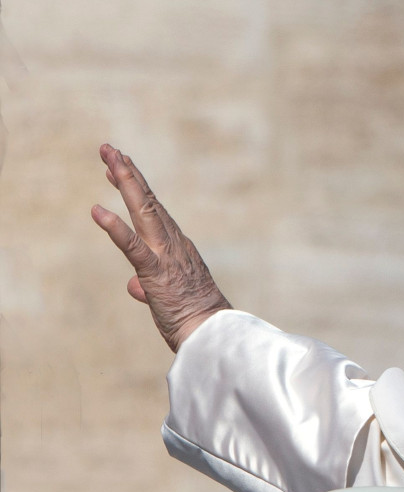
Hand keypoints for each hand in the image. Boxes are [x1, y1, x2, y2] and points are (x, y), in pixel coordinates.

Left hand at [91, 144, 230, 351]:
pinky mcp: (156, 272)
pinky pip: (132, 246)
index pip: (154, 212)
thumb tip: (134, 286)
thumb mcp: (169, 297)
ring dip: (126, 183)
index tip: (120, 166)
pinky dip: (114, 227)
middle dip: (128, 173)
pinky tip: (97, 209)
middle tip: (109, 149)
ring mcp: (166, 256)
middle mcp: (174, 244)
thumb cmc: (195, 319)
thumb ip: (149, 285)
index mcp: (178, 248)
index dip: (135, 187)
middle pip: (148, 201)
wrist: (213, 335)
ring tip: (109, 159)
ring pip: (144, 212)